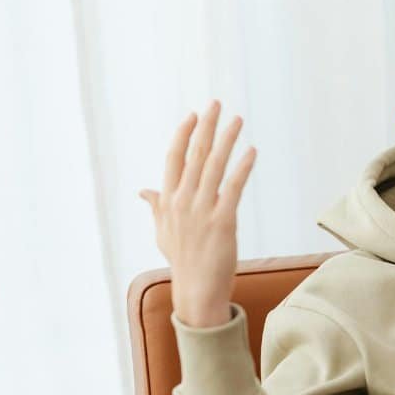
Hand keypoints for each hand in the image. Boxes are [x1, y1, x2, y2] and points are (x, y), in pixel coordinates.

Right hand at [140, 100, 256, 327]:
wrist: (196, 290)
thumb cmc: (183, 261)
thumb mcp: (163, 232)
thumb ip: (156, 207)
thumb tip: (143, 190)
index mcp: (169, 200)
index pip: (174, 158)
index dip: (184, 134)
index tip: (194, 115)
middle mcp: (183, 201)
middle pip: (194, 155)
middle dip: (207, 127)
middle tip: (217, 104)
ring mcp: (202, 210)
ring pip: (214, 166)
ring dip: (227, 140)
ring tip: (238, 120)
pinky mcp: (223, 221)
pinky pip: (233, 188)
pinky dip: (242, 168)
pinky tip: (251, 151)